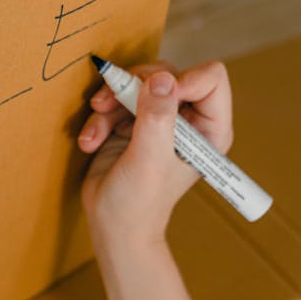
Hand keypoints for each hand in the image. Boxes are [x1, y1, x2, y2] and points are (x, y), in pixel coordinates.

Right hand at [77, 60, 233, 243]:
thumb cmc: (139, 203)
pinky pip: (115, 100)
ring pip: (136, 83)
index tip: (152, 94)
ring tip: (94, 131)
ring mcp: (158, 120)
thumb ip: (157, 117)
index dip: (181, 79)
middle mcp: (187, 120)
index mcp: (209, 129)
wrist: (113, 226)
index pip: (210, 79)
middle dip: (134, 86)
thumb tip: (162, 77)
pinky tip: (90, 142)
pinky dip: (98, 119)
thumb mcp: (150, 158)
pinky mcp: (131, 123)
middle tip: (108, 102)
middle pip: (167, 74)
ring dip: (109, 104)